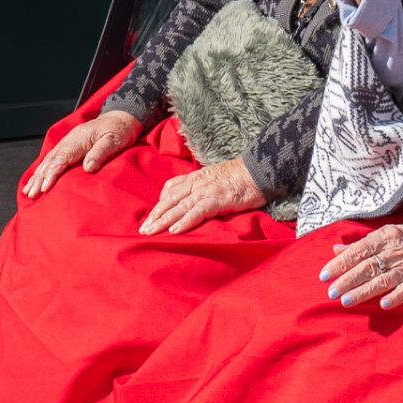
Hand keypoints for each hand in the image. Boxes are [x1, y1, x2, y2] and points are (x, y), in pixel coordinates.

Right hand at [23, 109, 142, 197]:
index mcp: (79, 139)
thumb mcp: (114, 141)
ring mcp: (67, 142)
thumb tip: (88, 168)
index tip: (44, 188)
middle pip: (50, 161)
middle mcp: (69, 140)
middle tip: (31, 194)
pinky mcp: (69, 145)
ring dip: (37, 175)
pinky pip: (52, 158)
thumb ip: (100, 154)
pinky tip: (36, 178)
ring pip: (48, 160)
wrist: (119, 118)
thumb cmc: (118, 130)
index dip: (52, 174)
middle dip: (39, 178)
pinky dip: (42, 169)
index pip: (61, 159)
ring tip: (28, 190)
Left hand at [137, 157, 265, 235]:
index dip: (159, 203)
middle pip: (171, 199)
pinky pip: (197, 212)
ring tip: (151, 232)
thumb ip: (205, 184)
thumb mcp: (218, 175)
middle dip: (156, 215)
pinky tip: (174, 231)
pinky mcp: (217, 199)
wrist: (260, 170)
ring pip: (179, 206)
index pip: (172, 189)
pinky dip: (184, 222)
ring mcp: (207, 191)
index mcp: (197, 176)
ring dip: (163, 221)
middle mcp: (198, 183)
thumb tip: (196, 196)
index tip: (151, 216)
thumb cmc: (242, 175)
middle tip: (143, 229)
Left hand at [320, 213, 402, 309]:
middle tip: (331, 292)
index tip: (324, 275)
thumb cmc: (402, 240)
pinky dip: (396, 297)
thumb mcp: (382, 235)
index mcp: (384, 237)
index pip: (358, 251)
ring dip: (363, 291)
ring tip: (346, 301)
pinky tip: (383, 305)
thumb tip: (335, 250)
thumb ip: (359, 245)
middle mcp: (395, 251)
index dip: (340, 263)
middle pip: (368, 267)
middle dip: (348, 280)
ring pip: (382, 280)